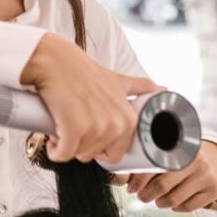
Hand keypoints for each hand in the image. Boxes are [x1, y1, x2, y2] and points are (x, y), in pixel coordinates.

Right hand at [20, 33, 163, 164]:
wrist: (54, 61)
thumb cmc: (81, 71)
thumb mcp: (118, 80)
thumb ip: (140, 87)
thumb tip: (163, 89)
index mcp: (128, 119)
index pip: (115, 154)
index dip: (98, 148)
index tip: (88, 134)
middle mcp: (116, 125)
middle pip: (93, 155)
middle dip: (80, 145)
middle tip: (72, 123)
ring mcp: (96, 128)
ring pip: (77, 155)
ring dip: (65, 146)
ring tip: (63, 123)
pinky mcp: (74, 130)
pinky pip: (62, 155)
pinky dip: (54, 151)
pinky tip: (53, 138)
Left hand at [124, 141, 216, 212]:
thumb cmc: (187, 155)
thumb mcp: (172, 149)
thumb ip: (153, 159)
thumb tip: (125, 176)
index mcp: (180, 147)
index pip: (153, 167)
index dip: (139, 180)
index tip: (131, 188)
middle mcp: (195, 161)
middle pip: (161, 187)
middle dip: (146, 195)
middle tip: (142, 196)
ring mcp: (206, 176)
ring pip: (174, 200)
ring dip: (160, 203)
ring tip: (158, 199)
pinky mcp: (215, 190)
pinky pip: (189, 207)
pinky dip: (177, 207)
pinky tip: (174, 201)